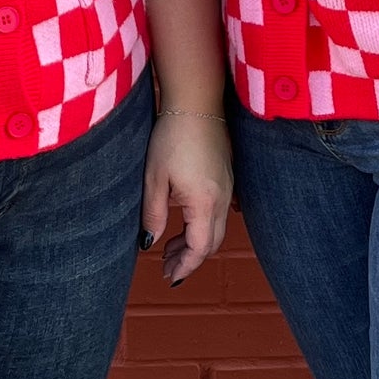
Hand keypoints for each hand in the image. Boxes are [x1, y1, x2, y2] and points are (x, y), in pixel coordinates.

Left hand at [141, 109, 232, 285]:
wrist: (196, 101)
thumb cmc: (172, 136)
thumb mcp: (154, 178)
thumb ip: (154, 214)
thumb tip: (149, 243)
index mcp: (205, 202)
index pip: (199, 249)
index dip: (184, 266)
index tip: (168, 276)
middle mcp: (223, 199)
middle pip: (211, 243)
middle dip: (189, 259)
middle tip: (166, 265)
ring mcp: (229, 187)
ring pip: (217, 228)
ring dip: (196, 242)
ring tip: (170, 246)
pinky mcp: (227, 176)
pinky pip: (220, 212)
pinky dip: (204, 225)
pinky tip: (185, 221)